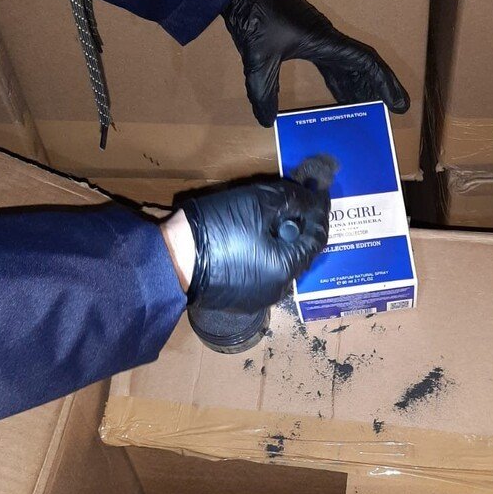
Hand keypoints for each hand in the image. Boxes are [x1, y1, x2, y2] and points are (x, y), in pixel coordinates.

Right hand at [179, 178, 329, 310]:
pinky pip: (264, 274)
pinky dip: (266, 256)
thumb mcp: (258, 202)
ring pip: (282, 265)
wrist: (172, 258)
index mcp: (286, 269)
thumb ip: (293, 200)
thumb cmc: (217, 227)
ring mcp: (259, 298)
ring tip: (274, 220)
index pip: (316, 239)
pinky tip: (254, 240)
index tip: (319, 193)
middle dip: (300, 228)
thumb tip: (313, 200)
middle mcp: (278, 290)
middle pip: (300, 253)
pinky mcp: (241, 300)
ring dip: (283, 243)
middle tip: (295, 203)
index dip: (319, 213)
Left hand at [225, 0, 409, 126]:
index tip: (398, 104)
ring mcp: (319, 38)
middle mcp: (328, 39)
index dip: (385, 84)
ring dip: (360, 88)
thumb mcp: (258, 58)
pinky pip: (333, 65)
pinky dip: (341, 82)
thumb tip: (267, 120)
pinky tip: (342, 97)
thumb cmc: (255, 14)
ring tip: (369, 111)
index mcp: (325, 41)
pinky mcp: (307, 39)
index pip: (366, 63)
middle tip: (389, 113)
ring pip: (348, 66)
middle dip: (377, 90)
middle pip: (363, 66)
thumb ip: (263, 91)